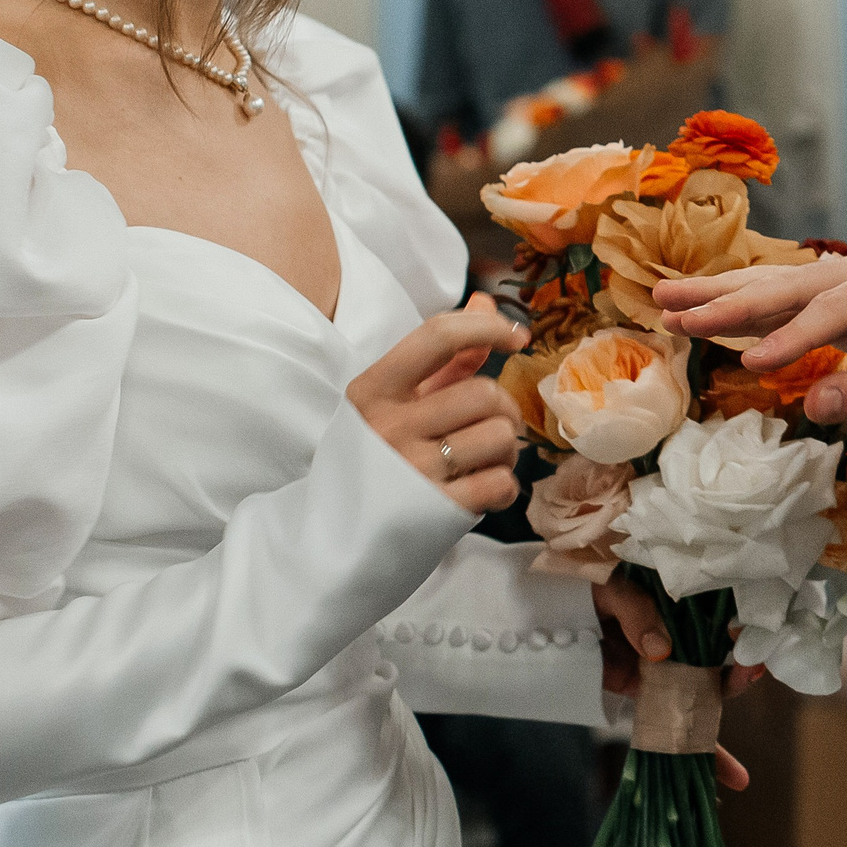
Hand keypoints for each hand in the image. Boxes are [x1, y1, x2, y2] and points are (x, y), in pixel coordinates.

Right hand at [347, 295, 528, 514]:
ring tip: (480, 462)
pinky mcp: (436, 511)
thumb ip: (443, 359)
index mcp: (371, 391)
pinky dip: (503, 486)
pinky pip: (501, 482)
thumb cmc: (371, 462)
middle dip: (503, 409)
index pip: (438, 336)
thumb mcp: (392, 405)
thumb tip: (485, 303)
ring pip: (501, 436)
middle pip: (485, 393)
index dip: (488, 327)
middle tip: (489, 426)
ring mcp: (412, 471)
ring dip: (505, 451)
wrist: (330, 542)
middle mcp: (388, 427)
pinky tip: (480, 490)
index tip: (516, 336)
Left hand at [591, 572, 761, 791]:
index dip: (736, 627)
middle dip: (740, 670)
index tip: (740, 635)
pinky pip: (677, 721)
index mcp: (677, 607)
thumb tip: (660, 651)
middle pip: (720, 659)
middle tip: (751, 671)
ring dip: (728, 708)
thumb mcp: (612, 587)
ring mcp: (666, 670)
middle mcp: (679, 639)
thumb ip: (637, 611)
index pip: (717, 617)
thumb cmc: (584, 589)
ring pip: (707, 693)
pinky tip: (732, 777)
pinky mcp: (647, 694)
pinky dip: (702, 749)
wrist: (545, 617)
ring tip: (748, 720)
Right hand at [652, 247, 846, 422]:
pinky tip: (699, 309)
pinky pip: (783, 295)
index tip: (749, 365)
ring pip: (776, 283)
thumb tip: (812, 408)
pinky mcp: (835, 285)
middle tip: (671, 309)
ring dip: (720, 295)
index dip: (790, 338)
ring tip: (665, 300)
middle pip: (790, 284)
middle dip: (728, 301)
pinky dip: (741, 304)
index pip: (832, 312)